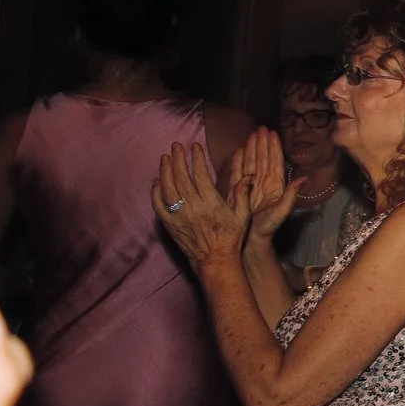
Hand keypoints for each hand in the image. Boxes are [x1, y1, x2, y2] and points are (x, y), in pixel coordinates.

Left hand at [152, 142, 253, 270]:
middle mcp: (193, 207)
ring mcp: (179, 216)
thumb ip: (242, 194)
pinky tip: (157, 182)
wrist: (215, 259)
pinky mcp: (170, 224)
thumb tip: (248, 176)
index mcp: (211, 203)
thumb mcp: (242, 216)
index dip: (196, 159)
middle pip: (181, 178)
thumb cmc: (231, 237)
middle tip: (176, 146)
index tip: (195, 146)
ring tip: (165, 158)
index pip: (200, 175)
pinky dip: (156, 192)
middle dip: (178, 159)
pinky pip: (159, 205)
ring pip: (168, 188)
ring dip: (165, 171)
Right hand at [231, 127, 299, 247]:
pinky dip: (239, 160)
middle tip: (261, 128)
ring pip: (252, 161)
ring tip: (252, 134)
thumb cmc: (268, 228)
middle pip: (263, 158)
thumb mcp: (281, 211)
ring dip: (252, 148)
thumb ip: (291, 195)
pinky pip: (238, 172)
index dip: (274, 147)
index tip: (272, 133)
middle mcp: (264, 182)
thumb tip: (303, 179)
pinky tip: (239, 150)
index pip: (275, 162)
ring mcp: (251, 185)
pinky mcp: (239, 190)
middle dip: (262, 142)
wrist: (251, 239)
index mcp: (275, 185)